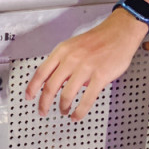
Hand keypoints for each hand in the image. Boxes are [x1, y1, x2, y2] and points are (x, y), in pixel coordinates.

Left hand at [25, 8, 147, 119]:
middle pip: (51, 86)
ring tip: (64, 111)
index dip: (32, 87)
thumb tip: (58, 82)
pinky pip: (87, 99)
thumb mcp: (73, 45)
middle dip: (44, 102)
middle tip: (43, 111)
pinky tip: (77, 115)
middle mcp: (71, 59)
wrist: (119, 32)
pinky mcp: (100, 76)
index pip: (41, 72)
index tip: (29, 97)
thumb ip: (63, 62)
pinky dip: (80, 111)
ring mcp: (85, 68)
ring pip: (67, 94)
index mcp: (62, 51)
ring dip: (63, 107)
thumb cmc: (97, 39)